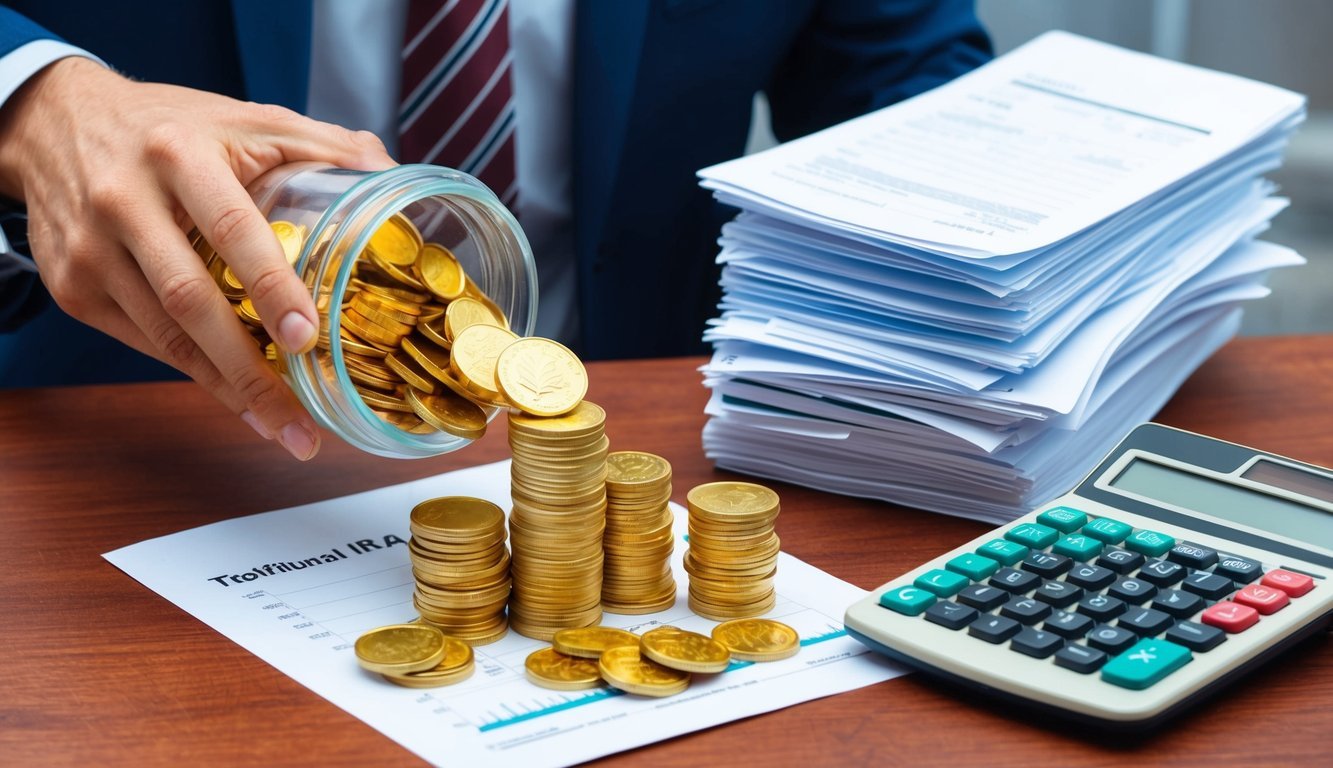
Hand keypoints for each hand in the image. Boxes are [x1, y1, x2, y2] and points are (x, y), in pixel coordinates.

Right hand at [0, 57, 395, 459]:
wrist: (56, 123)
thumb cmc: (169, 126)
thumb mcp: (244, 117)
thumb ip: (321, 144)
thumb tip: (392, 172)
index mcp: (178, 154)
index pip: (231, 227)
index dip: (270, 286)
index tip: (305, 337)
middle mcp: (124, 201)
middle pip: (189, 300)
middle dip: (249, 370)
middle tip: (299, 421)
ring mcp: (90, 250)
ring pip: (164, 335)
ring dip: (226, 389)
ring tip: (280, 428)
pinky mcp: (72, 286)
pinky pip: (143, 342)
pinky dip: (193, 372)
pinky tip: (236, 396)